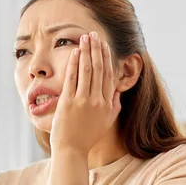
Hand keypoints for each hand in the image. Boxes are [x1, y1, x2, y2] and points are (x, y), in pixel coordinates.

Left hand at [49, 31, 120, 155]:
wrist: (72, 150)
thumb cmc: (88, 136)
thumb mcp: (107, 121)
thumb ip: (114, 105)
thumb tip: (117, 91)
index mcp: (108, 104)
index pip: (109, 75)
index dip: (108, 58)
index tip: (105, 45)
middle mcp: (98, 101)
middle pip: (100, 69)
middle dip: (97, 49)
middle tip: (95, 34)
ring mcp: (83, 101)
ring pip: (87, 70)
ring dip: (87, 51)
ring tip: (85, 37)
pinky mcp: (68, 102)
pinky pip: (73, 78)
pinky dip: (75, 64)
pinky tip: (75, 52)